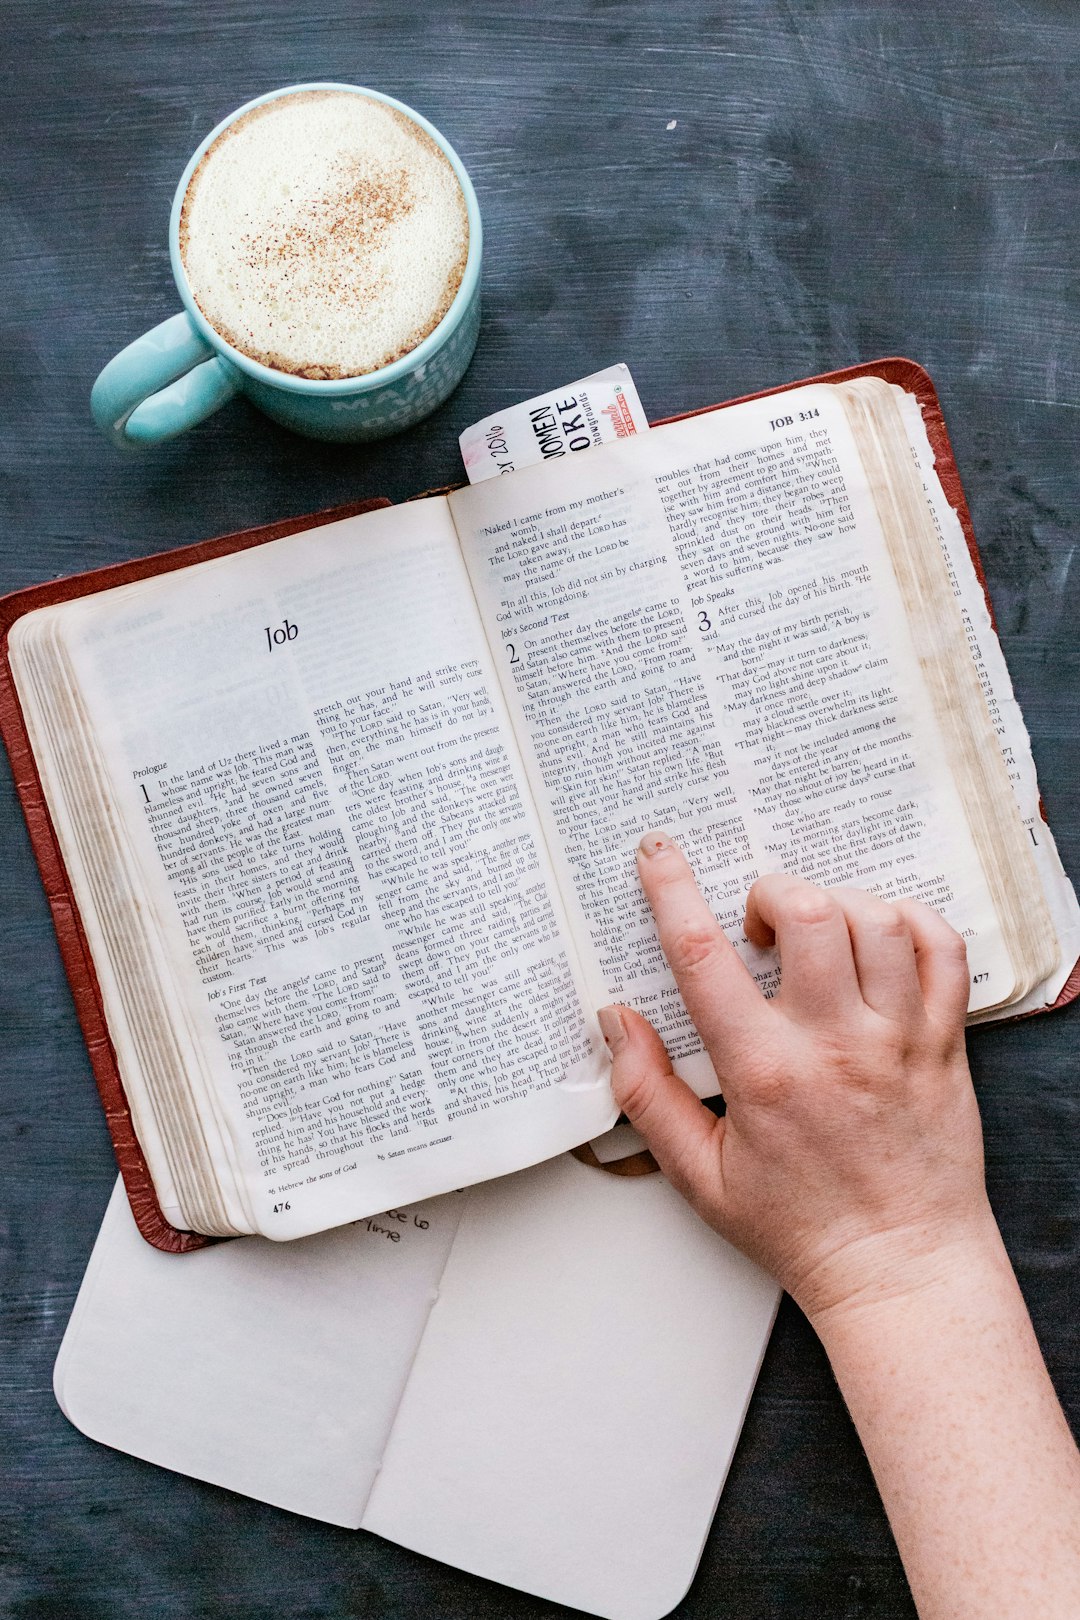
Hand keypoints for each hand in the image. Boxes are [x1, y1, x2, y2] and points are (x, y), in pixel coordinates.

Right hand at [600, 831, 995, 1322]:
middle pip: (806, 913)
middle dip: (769, 892)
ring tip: (816, 934)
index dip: (671, 892)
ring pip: (875, 919)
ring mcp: (898, 1038)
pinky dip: (909, 922)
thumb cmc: (802, 1228)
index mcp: (765, 1073)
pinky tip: (878, 941)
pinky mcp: (945, 1041)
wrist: (901, 1268)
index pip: (704, 958)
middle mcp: (835, 1044)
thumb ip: (649, 1095)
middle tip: (757, 923)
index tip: (658, 855)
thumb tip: (617, 1023)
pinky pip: (941, 947)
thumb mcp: (699, 1176)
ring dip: (835, 905)